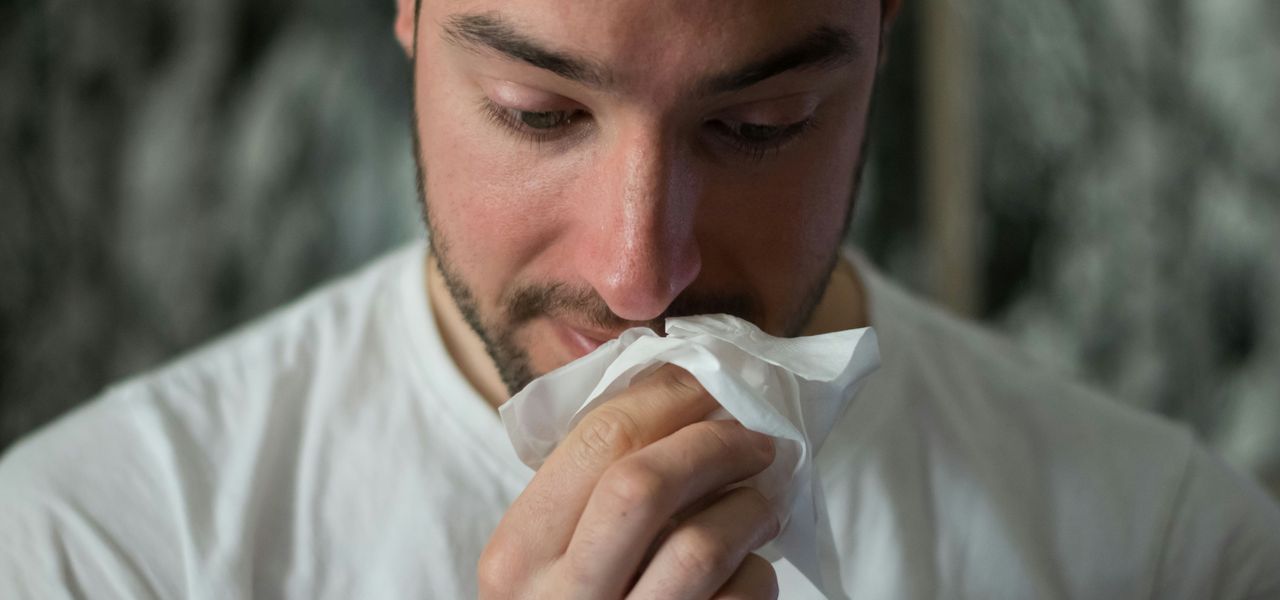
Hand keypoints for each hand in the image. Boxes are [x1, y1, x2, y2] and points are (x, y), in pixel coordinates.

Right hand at [479, 364, 780, 598]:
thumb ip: (588, 493)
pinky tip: (752, 570)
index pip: (596, 439)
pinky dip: (759, 575)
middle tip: (757, 438)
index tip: (711, 383)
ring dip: (750, 508)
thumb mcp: (548, 562)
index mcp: (517, 555)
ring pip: (700, 547)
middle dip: (714, 445)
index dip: (669, 397)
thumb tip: (682, 397)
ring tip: (767, 499)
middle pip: (643, 484)